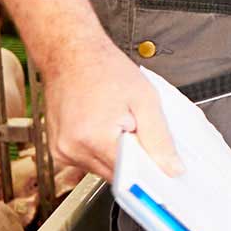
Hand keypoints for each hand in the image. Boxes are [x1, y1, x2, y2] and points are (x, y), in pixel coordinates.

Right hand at [43, 37, 182, 182]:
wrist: (70, 52)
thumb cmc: (103, 68)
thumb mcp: (144, 99)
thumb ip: (159, 138)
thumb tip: (172, 168)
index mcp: (94, 138)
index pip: (130, 177)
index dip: (150, 174)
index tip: (163, 173)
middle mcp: (73, 149)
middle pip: (117, 176)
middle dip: (134, 161)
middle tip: (138, 131)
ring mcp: (62, 152)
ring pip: (103, 170)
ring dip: (117, 155)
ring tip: (118, 122)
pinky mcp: (58, 150)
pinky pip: (89, 162)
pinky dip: (102, 150)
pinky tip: (104, 126)